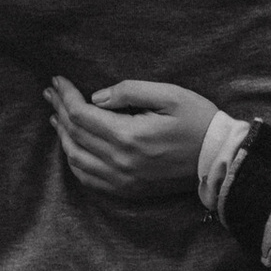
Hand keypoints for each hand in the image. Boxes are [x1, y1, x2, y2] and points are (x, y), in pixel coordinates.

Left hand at [46, 76, 220, 198]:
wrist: (219, 159)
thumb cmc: (199, 122)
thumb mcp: (170, 95)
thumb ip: (131, 91)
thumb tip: (97, 98)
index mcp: (130, 136)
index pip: (82, 114)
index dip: (66, 96)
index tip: (58, 81)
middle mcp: (120, 162)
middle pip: (74, 135)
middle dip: (59, 110)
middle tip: (51, 94)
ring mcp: (122, 180)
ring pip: (76, 158)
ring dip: (62, 136)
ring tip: (57, 117)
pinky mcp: (128, 190)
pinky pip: (88, 179)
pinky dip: (75, 161)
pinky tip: (73, 147)